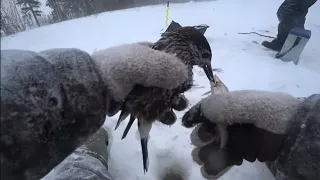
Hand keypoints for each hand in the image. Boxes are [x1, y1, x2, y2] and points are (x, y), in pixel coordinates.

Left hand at [91, 42, 188, 116]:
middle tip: (181, 102)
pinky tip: (165, 119)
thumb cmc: (121, 68)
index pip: (169, 60)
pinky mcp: (132, 103)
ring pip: (159, 97)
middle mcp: (143, 69)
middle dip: (176, 93)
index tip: (186, 82)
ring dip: (170, 106)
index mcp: (146, 53)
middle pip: (166, 81)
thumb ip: (168, 67)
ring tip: (174, 114)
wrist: (93, 87)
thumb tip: (184, 75)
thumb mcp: (147, 61)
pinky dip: (158, 114)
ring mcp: (137, 87)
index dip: (179, 70)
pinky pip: (149, 108)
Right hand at [182, 90, 300, 178]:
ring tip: (212, 159)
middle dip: (201, 138)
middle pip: (203, 132)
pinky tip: (212, 170)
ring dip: (206, 155)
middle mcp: (226, 123)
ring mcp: (231, 141)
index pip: (204, 111)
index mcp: (227, 107)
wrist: (294, 133)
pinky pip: (220, 162)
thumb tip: (199, 111)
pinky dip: (213, 167)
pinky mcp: (238, 156)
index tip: (190, 123)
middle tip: (210, 142)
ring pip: (209, 149)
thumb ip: (224, 105)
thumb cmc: (272, 113)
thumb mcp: (249, 104)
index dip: (195, 117)